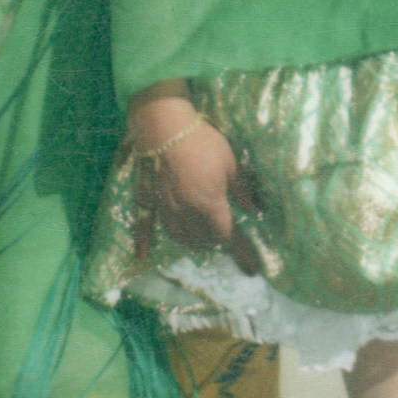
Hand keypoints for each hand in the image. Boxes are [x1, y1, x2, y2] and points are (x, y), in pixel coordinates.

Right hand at [128, 90, 261, 274]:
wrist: (164, 127)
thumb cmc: (203, 143)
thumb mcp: (231, 164)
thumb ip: (242, 191)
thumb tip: (256, 211)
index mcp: (210, 204)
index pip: (228, 235)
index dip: (241, 252)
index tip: (252, 270)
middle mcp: (187, 212)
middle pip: (205, 239)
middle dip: (218, 241)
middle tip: (228, 237)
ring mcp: (166, 207)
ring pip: (180, 236)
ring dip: (194, 242)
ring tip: (203, 239)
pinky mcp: (150, 198)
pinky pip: (145, 224)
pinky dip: (144, 241)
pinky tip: (142, 253)